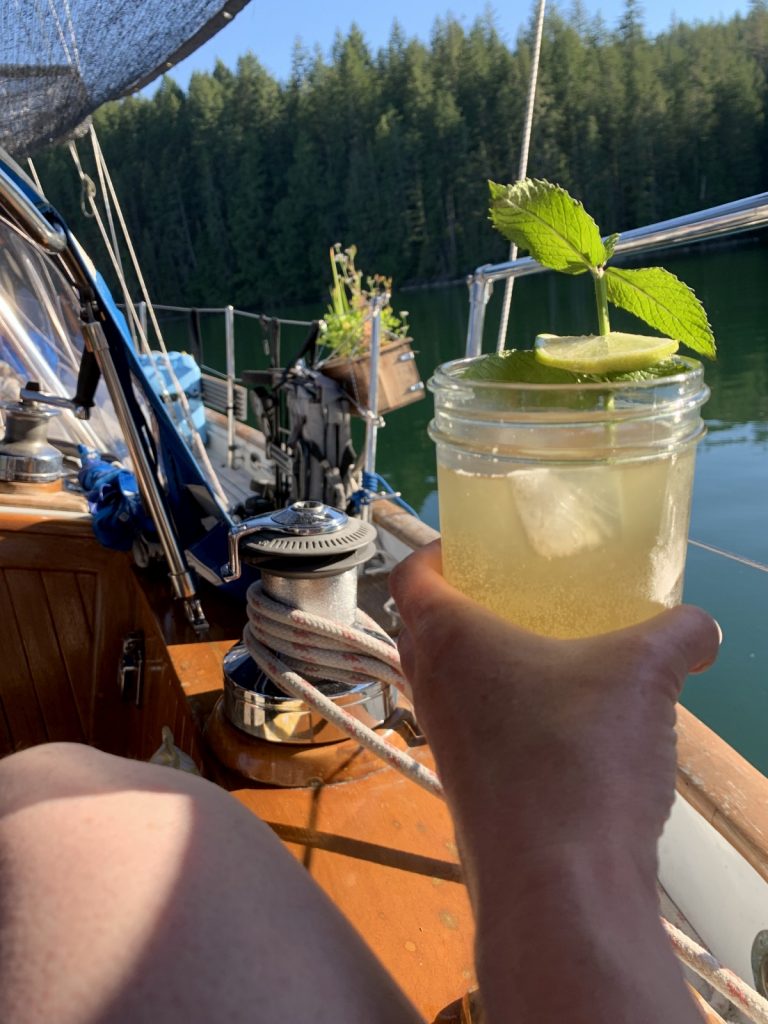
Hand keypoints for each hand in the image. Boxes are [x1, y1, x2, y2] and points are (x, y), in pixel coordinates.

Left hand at [390, 541, 720, 895]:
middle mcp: (430, 688)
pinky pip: (474, 731)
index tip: (472, 547)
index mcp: (449, 639)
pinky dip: (503, 715)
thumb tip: (702, 627)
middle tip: (517, 594)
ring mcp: (442, 744)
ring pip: (448, 684)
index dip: (434, 551)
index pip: (410, 575)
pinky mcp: (465, 790)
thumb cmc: (580, 755)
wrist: (559, 886)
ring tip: (547, 655)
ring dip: (484, 665)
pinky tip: (562, 724)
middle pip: (424, 628)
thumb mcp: (644, 675)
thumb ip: (678, 635)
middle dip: (463, 605)